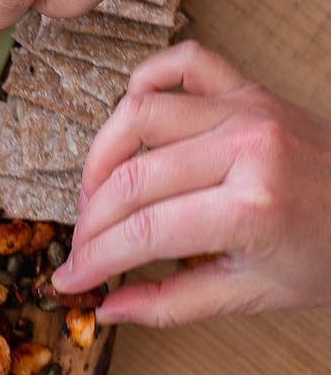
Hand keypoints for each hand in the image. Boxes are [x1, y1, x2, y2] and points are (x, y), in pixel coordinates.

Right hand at [52, 41, 330, 325]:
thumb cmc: (329, 254)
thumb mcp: (253, 295)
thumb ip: (172, 304)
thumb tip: (108, 309)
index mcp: (252, 207)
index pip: (141, 233)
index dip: (94, 261)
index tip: (69, 279)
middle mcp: (246, 147)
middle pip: (131, 179)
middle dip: (91, 223)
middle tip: (81, 250)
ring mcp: (246, 110)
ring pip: (138, 116)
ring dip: (101, 158)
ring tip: (98, 196)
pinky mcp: (248, 90)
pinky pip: (182, 65)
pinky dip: (145, 83)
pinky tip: (129, 121)